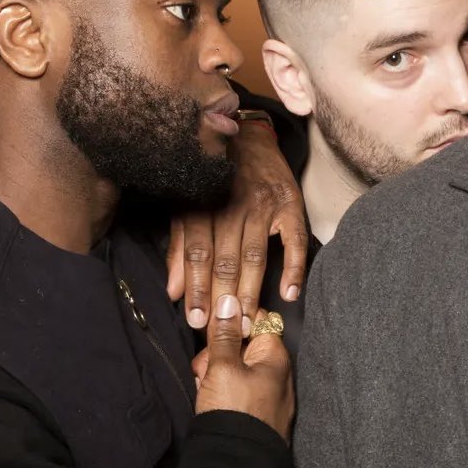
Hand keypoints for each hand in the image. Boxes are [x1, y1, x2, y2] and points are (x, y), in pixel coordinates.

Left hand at [166, 121, 308, 334]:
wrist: (250, 135)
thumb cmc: (213, 175)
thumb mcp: (187, 203)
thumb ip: (179, 246)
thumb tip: (173, 291)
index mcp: (202, 202)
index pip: (198, 252)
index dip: (197, 287)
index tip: (197, 320)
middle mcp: (232, 202)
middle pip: (226, 257)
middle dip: (223, 297)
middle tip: (224, 331)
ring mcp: (263, 203)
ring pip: (255, 254)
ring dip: (251, 291)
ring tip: (248, 322)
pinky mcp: (290, 202)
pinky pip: (294, 240)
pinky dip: (293, 268)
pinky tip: (289, 293)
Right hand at [192, 295, 293, 440]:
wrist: (235, 464)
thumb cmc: (234, 412)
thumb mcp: (223, 368)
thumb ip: (224, 334)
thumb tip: (229, 300)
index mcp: (275, 355)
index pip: (256, 320)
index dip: (230, 322)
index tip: (211, 332)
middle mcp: (275, 371)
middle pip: (240, 345)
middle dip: (216, 354)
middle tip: (205, 371)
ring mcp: (265, 392)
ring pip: (232, 368)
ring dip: (213, 374)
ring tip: (206, 390)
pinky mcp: (254, 409)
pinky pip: (234, 389)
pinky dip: (219, 392)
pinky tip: (209, 402)